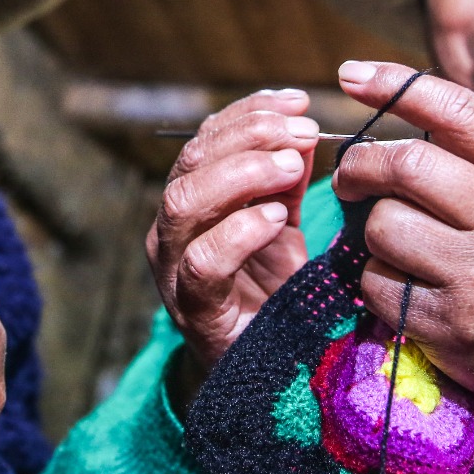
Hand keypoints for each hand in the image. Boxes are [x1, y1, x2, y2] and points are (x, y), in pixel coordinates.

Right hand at [147, 89, 320, 402]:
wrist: (266, 373)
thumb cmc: (272, 293)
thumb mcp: (284, 225)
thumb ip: (287, 180)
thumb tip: (302, 128)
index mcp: (193, 200)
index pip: (207, 138)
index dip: (249, 111)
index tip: (296, 100)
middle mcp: (172, 229)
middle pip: (191, 161)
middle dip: (249, 136)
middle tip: (302, 132)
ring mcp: (174, 269)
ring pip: (184, 202)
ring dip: (242, 173)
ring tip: (291, 167)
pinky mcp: (193, 311)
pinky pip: (203, 263)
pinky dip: (239, 233)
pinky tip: (276, 218)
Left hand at [331, 61, 473, 452]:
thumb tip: (387, 106)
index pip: (458, 113)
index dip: (395, 85)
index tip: (352, 75)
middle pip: (405, 166)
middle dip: (362, 165)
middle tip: (352, 175)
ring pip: (382, 227)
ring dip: (373, 229)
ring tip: (397, 239)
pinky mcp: (450, 328)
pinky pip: (377, 284)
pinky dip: (376, 277)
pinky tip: (403, 281)